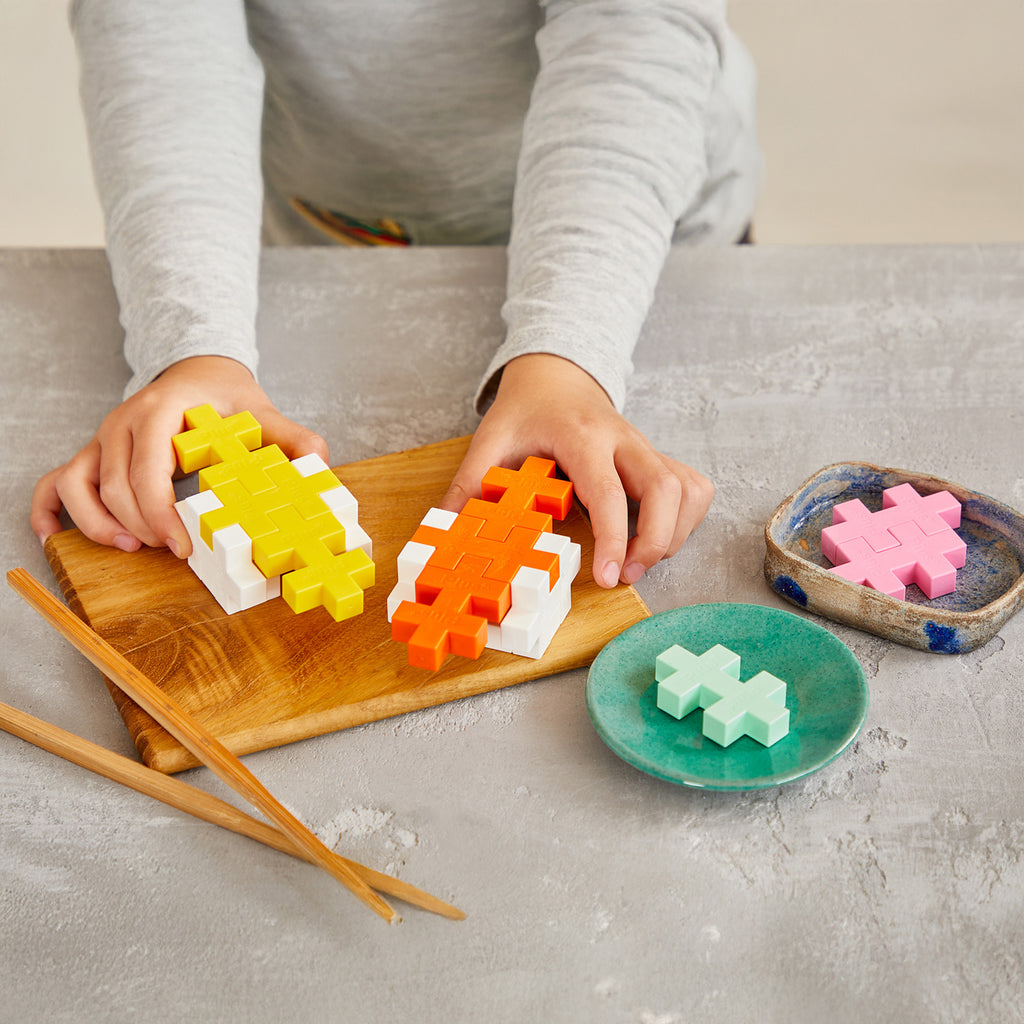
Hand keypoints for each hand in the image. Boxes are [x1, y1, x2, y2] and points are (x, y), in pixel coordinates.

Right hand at [30, 356, 327, 557]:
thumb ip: (290, 437)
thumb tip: (319, 462)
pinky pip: (57, 481)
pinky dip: (51, 509)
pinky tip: (54, 535)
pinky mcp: (94, 452)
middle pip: (115, 486)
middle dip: (140, 526)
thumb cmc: (224, 396)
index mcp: (160, 412)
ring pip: (78, 485)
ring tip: (129, 547)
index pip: (147, 471)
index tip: (182, 545)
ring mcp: (103, 438)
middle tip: (172, 551)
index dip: (160, 514)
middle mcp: (123, 424)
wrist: (199, 369)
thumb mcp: (260, 411)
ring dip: (97, 522)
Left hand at [441, 353, 712, 587]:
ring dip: (675, 534)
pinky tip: (658, 537)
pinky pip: (692, 487)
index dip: (614, 538)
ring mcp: (646, 448)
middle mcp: (624, 440)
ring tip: (639, 563)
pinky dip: (686, 519)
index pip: (609, 491)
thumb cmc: (526, 411)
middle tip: (626, 575)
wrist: (556, 375)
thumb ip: (471, 485)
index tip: (609, 576)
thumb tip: (449, 532)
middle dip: (657, 541)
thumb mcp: (490, 441)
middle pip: (666, 489)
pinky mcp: (657, 457)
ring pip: (688, 489)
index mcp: (583, 437)